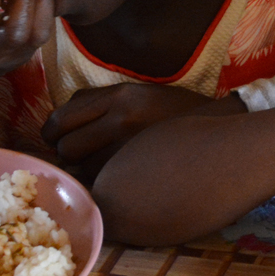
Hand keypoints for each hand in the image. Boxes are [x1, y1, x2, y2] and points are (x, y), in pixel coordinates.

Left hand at [42, 84, 211, 182]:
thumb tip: (60, 120)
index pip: (60, 119)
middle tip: (81, 156)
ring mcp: (133, 147)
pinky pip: (105, 183)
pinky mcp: (142, 169)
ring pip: (84, 170)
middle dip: (68, 154)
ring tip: (105, 167)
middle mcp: (123, 119)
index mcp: (120, 96)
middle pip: (67, 148)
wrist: (222, 127)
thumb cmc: (176, 111)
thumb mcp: (137, 92)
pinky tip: (118, 178)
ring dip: (87, 171)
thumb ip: (97, 101)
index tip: (58, 139)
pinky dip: (104, 183)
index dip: (52, 134)